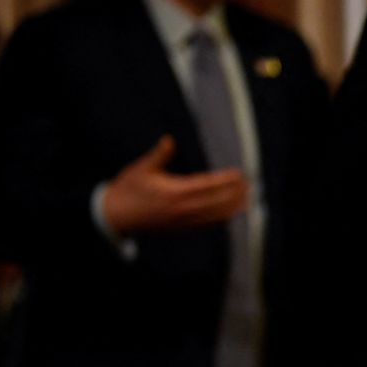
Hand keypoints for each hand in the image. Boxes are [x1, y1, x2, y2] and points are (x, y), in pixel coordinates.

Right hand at [103, 135, 247, 232]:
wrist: (115, 215)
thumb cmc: (128, 188)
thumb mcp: (141, 168)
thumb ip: (159, 154)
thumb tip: (169, 139)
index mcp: (173, 192)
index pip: (206, 185)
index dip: (225, 180)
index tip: (239, 173)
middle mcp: (181, 208)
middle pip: (215, 202)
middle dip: (234, 193)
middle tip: (250, 184)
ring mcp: (182, 219)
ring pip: (213, 215)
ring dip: (232, 207)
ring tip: (248, 199)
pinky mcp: (180, 226)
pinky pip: (205, 223)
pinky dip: (221, 219)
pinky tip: (232, 214)